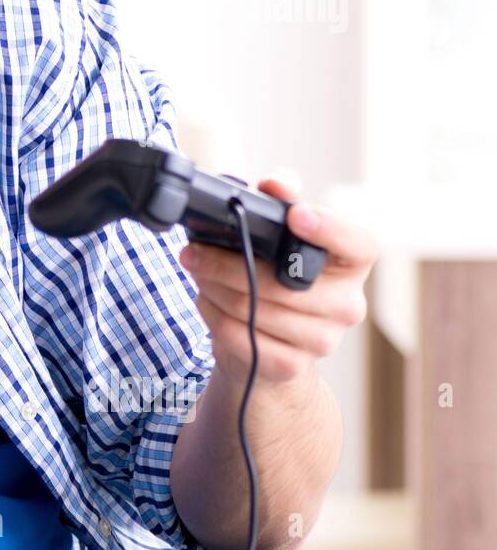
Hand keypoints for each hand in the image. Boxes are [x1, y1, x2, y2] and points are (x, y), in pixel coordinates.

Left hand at [177, 170, 377, 388]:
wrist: (271, 343)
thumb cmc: (277, 276)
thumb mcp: (281, 234)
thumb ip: (281, 200)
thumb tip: (275, 183)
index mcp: (352, 264)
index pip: (358, 243)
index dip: (330, 229)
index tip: (296, 214)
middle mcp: (348, 304)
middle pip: (280, 283)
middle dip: (225, 264)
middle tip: (191, 252)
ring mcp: (324, 340)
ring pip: (252, 309)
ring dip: (212, 287)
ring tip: (196, 272)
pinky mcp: (292, 365)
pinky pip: (240, 337)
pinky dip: (213, 315)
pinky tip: (206, 300)